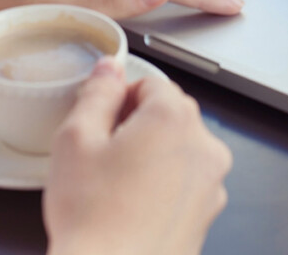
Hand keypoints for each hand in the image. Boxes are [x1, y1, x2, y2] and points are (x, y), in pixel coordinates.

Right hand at [43, 58, 231, 254]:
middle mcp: (203, 146)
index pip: (151, 82)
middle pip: (169, 114)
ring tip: (114, 185)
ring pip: (177, 150)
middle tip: (101, 155)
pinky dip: (162, 186)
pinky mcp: (207, 214)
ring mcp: (210, 184)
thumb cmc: (93, 218)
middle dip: (136, 125)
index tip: (101, 122)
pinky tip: (130, 206)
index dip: (119, 99)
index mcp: (175, 118)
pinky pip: (183, 183)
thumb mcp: (76, 139)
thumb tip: (110, 69)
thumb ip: (97, 92)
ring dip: (151, 156)